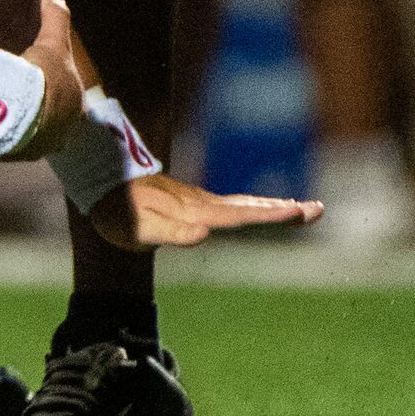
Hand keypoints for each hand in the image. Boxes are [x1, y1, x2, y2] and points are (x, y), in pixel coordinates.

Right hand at [0, 0, 86, 161]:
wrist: (21, 111)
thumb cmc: (43, 77)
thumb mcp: (51, 42)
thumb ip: (56, 17)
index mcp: (76, 105)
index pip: (70, 98)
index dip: (57, 89)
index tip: (43, 83)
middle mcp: (65, 130)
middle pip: (54, 120)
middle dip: (42, 110)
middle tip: (22, 97)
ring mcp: (42, 145)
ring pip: (35, 135)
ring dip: (23, 125)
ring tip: (5, 110)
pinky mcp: (19, 153)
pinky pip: (13, 143)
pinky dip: (6, 134)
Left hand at [86, 172, 323, 250]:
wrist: (96, 180)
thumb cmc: (115, 212)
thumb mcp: (137, 229)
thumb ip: (169, 233)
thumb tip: (204, 235)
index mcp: (196, 212)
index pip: (242, 216)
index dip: (274, 216)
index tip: (303, 211)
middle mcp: (201, 203)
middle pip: (250, 207)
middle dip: (284, 210)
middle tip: (318, 209)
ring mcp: (196, 200)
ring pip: (241, 203)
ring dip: (272, 206)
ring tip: (299, 208)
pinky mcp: (187, 201)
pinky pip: (228, 204)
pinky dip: (250, 206)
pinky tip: (255, 209)